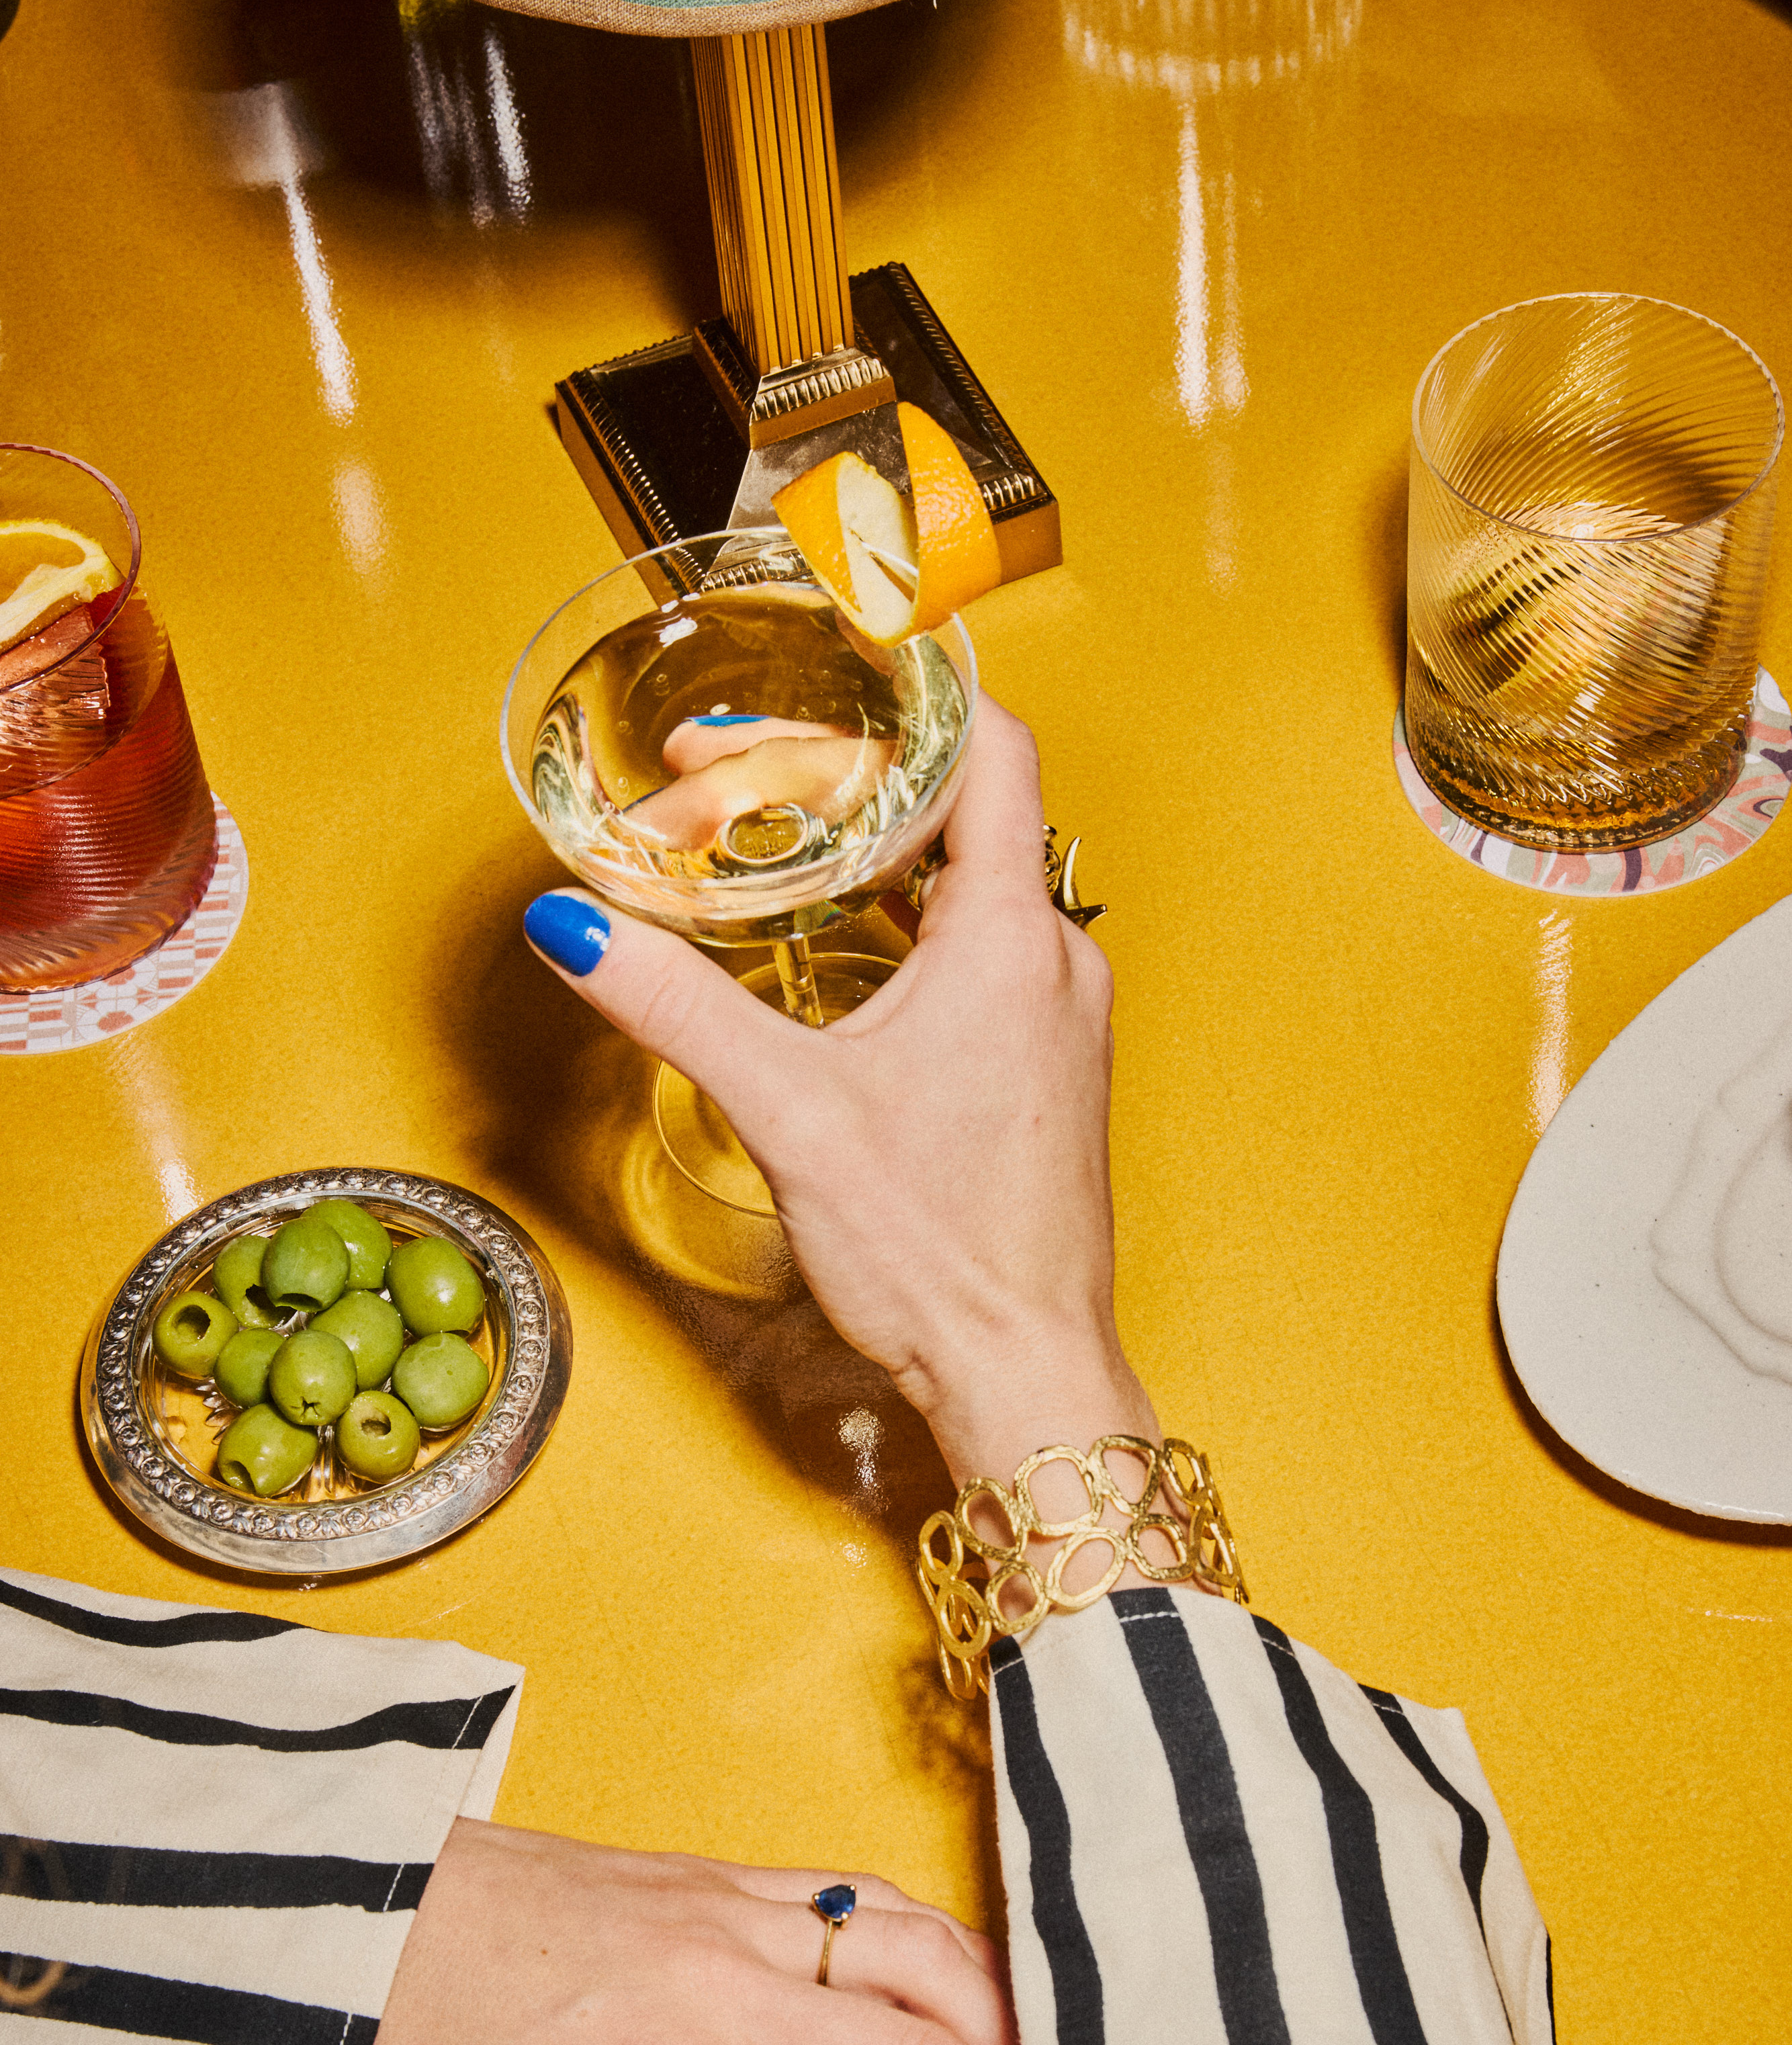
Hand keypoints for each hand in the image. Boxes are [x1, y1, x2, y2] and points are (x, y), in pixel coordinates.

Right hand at [524, 698, 1157, 1483]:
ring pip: (978, 888)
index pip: (990, 752)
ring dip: (884, 859)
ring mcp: (1060, 1021)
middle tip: (751, 778)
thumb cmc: (938, 1251)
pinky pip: (987, 956)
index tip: (834, 674)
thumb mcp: (785, 1110)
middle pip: (971, 813)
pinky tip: (843, 957)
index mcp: (1011, 940)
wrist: (1023, 1370)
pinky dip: (913, 926)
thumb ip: (675, 1001)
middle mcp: (1056, 963)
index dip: (912, 699)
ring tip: (781, 852)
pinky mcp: (1048, 1072)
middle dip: (856, 783)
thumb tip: (572, 924)